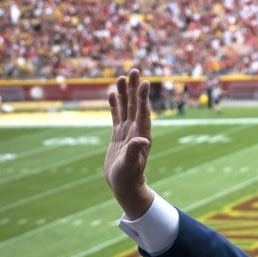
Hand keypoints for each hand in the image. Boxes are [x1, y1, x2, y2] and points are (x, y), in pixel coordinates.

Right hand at [105, 68, 154, 216]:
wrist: (124, 186)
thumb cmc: (129, 178)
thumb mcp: (130, 164)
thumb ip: (134, 150)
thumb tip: (141, 139)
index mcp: (142, 135)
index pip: (143, 112)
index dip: (144, 97)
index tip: (144, 82)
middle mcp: (136, 131)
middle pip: (135, 105)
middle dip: (134, 88)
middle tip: (134, 70)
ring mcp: (127, 132)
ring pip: (125, 108)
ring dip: (124, 93)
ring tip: (121, 77)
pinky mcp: (118, 136)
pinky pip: (116, 116)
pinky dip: (115, 105)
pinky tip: (112, 94)